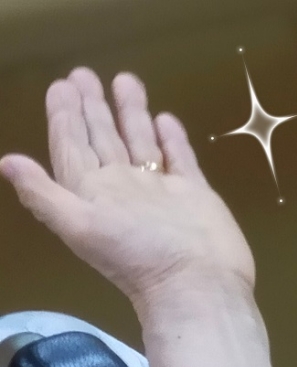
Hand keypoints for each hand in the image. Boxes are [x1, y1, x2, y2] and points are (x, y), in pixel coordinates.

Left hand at [0, 68, 253, 306]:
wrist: (201, 284)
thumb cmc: (141, 258)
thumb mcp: (83, 228)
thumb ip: (46, 196)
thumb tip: (7, 162)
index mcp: (94, 194)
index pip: (73, 147)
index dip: (65, 118)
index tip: (63, 86)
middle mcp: (124, 188)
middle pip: (104, 139)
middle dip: (94, 107)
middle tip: (84, 75)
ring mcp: (161, 189)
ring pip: (141, 142)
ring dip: (132, 114)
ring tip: (126, 81)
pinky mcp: (193, 192)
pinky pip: (178, 158)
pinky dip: (171, 139)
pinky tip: (165, 120)